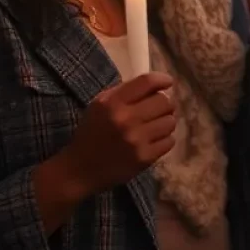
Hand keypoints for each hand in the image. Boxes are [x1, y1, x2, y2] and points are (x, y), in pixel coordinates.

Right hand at [58, 73, 175, 198]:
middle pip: (164, 101)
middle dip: (164, 103)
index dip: (162, 79)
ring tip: (155, 125)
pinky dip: (165, 139)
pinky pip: (169, 141)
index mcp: (112, 103)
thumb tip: (156, 85)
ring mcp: (136, 140)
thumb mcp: (100, 105)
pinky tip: (154, 140)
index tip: (168, 82)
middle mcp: (126, 120)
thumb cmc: (91, 133)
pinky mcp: (144, 158)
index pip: (147, 82)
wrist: (79, 170)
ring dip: (166, 121)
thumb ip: (125, 91)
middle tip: (158, 109)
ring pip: (170, 121)